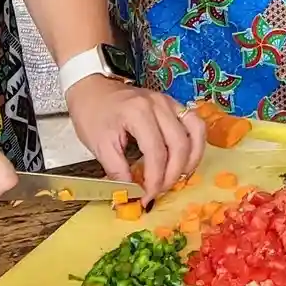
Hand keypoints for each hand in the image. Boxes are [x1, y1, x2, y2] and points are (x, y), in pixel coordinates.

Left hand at [67, 76, 204, 204]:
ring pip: (195, 132)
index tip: (146, 198)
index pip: (156, 154)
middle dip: (173, 175)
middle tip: (159, 192)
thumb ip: (117, 171)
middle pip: (179, 145)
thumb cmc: (91, 113)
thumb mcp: (98, 145)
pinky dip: (195, 143)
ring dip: (191, 159)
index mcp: (138, 113)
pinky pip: (194, 123)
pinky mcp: (172, 103)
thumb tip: (131, 195)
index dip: (154, 180)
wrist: (90, 87)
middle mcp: (159, 105)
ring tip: (179, 177)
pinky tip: (186, 159)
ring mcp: (169, 102)